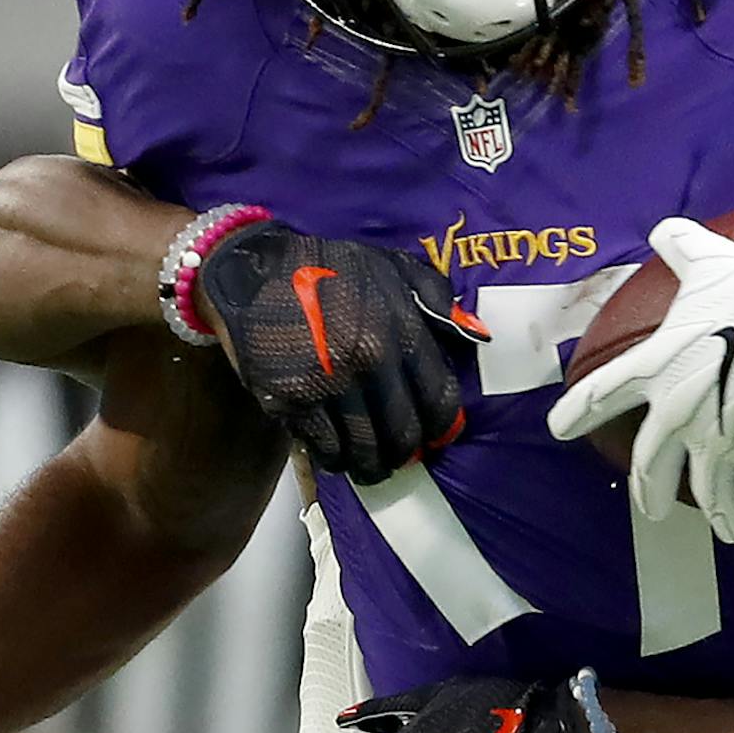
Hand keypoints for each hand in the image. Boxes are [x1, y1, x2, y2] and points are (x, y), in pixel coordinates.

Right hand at [198, 223, 488, 482]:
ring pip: (365, 450)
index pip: (439, 399)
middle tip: (403, 456)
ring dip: (373, 466)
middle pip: (403, 433)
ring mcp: (328, 387)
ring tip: (372, 466)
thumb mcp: (392, 266)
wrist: (256, 270)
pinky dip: (335, 459)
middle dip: (407, 452)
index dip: (443, 425)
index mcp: (399, 332)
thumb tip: (478, 335)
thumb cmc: (329, 267)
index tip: (438, 434)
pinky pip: (323, 448)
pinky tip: (338, 456)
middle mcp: (369, 364)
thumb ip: (437, 298)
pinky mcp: (290, 402)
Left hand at [547, 217, 733, 545]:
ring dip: (721, 515)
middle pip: (651, 465)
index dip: (578, 410)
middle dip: (650, 491)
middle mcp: (679, 413)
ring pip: (711, 493)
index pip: (603, 391)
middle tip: (649, 508)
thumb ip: (681, 246)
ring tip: (729, 531)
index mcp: (656, 368)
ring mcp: (719, 440)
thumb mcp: (708, 261)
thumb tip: (664, 228)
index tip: (558, 429)